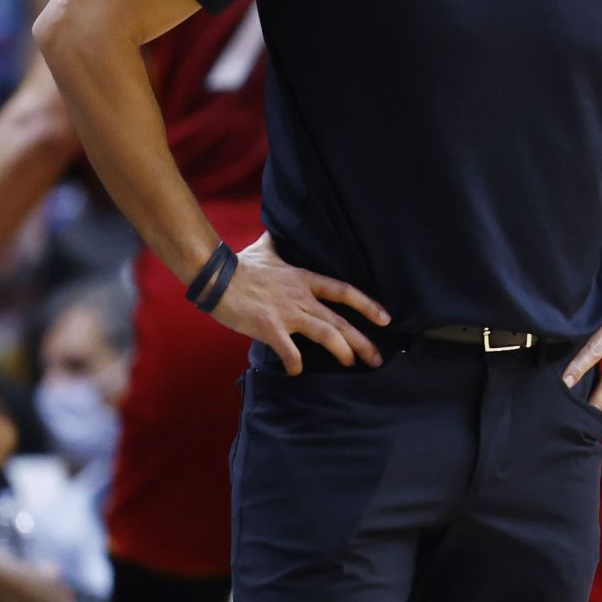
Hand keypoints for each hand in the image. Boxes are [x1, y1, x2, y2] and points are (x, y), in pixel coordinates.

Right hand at [209, 234, 391, 374]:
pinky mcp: (269, 328)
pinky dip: (296, 364)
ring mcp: (287, 313)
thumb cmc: (241, 264)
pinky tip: (297, 371)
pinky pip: (289, 351)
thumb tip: (278, 230)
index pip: (345, 291)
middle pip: (340, 320)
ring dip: (342, 352)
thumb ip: (279, 245)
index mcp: (304, 279)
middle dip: (362, 341)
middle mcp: (302, 296)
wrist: (216, 276)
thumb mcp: (267, 249)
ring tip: (351, 364)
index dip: (368, 305)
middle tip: (376, 358)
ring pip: (325, 334)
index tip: (386, 318)